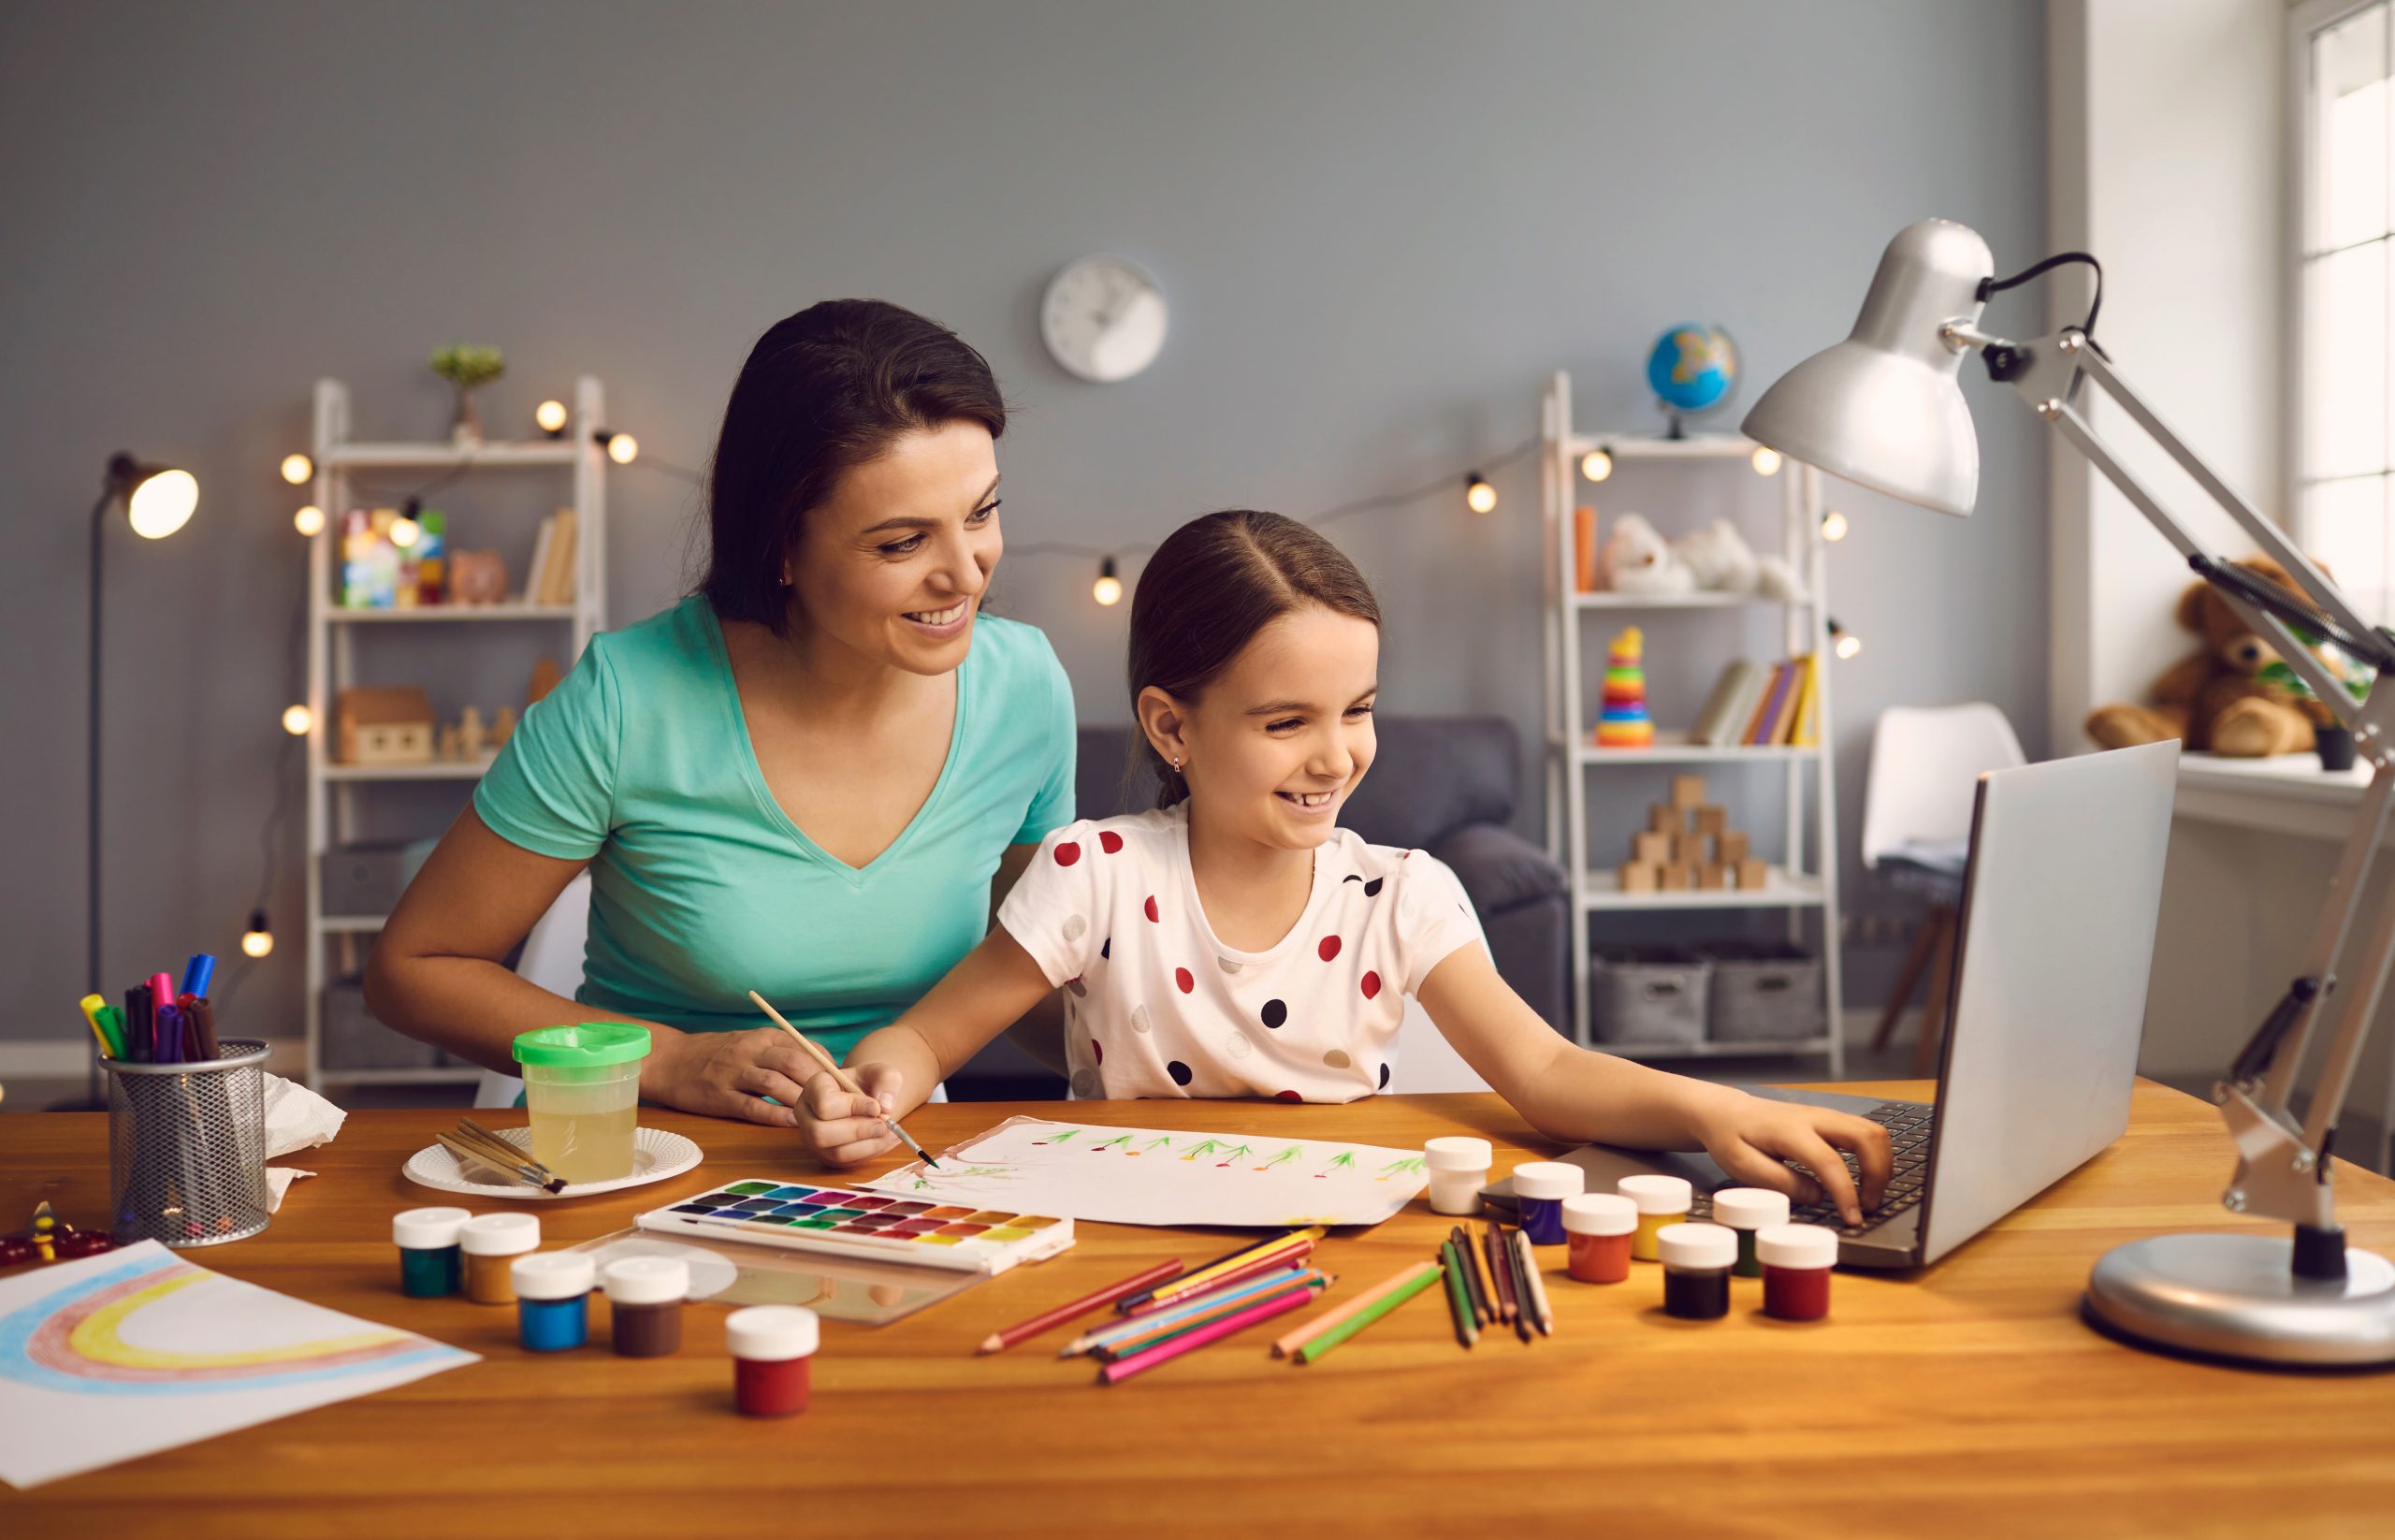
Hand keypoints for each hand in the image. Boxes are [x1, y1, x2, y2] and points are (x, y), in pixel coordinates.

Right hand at [640, 1026, 822, 1129]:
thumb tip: (822, 1067)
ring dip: (800, 1100)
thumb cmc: (718, 1053)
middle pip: (795, 1063)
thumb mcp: (752, 1041)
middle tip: (839, 1103)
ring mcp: (734, 1073)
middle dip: (821, 1083)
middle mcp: (751, 1051)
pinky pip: (753, 1107)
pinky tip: (791, 1123)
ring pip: (776, 1084)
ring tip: (819, 1115)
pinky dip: (775, 1115)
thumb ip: (782, 1052)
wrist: (671, 1060)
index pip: (805, 1047)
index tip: (843, 1084)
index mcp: (764, 1037)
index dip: (828, 1066)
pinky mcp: (720, 1096)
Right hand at [797, 1064, 907, 1167]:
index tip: (875, 1106)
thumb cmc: (869, 1083)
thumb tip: (885, 1106)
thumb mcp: (881, 1073)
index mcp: (815, 1087)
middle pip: (820, 1132)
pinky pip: (847, 1162)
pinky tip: (884, 1140)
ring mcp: (813, 1138)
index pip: (824, 1103)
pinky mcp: (827, 1156)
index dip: (853, 1107)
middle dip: (858, 1131)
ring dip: (867, 1145)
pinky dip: (870, 1153)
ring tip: (888, 1132)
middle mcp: (807, 1114)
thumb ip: (887, 1080)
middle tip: (883, 1125)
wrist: (868, 1100)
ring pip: (835, 1152)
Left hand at [1692, 1091, 1890, 1224]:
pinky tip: (1865, 1180)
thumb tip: (1818, 1197)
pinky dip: (1875, 1157)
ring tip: (1868, 1197)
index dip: (1846, 1193)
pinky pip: (1866, 1133)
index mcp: (1789, 1130)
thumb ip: (1781, 1183)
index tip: (1853, 1219)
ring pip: (1873, 1131)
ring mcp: (1826, 1115)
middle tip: (1867, 1206)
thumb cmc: (1731, 1139)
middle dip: (1878, 1174)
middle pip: (1867, 1135)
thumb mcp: (1743, 1166)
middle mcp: (1814, 1117)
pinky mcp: (1831, 1120)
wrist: (1726, 1112)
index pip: (1829, 1161)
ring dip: (1881, 1165)